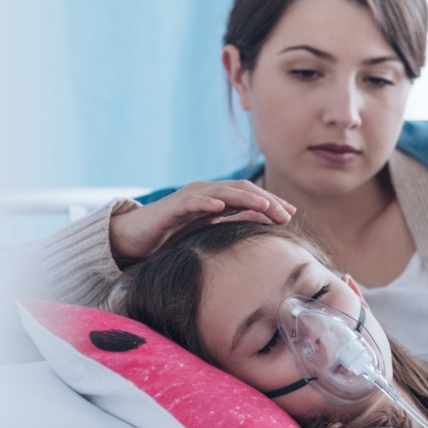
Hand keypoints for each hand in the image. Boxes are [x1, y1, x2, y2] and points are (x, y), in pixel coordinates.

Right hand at [110, 180, 295, 262]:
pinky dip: (207, 201)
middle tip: (287, 214)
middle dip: (267, 201)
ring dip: (246, 198)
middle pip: (242, 190)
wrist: (135, 237)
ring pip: (223, 192)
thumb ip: (233, 224)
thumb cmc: (171, 236)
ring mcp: (190, 197)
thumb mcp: (208, 231)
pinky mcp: (172, 206)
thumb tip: (265, 224)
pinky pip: (192, 201)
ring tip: (265, 206)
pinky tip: (221, 207)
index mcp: (216, 200)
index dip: (272, 203)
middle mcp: (206, 193)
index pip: (250, 197)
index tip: (292, 214)